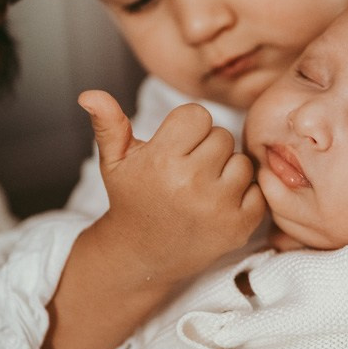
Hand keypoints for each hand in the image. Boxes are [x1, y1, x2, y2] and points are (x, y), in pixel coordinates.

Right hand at [81, 90, 265, 287]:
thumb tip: (89, 93)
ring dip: (227, 171)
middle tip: (187, 171)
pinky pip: (258, 190)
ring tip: (202, 188)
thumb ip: (108, 123)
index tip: (175, 147)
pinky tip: (218, 205)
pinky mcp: (239, 227)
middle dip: (207, 149)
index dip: (188, 128)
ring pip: (242, 162)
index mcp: (162, 161)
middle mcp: (192, 183)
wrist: (142, 256)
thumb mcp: (114, 162)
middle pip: (222, 136)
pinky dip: (243, 196)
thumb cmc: (131, 200)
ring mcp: (219, 208)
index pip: (198, 115)